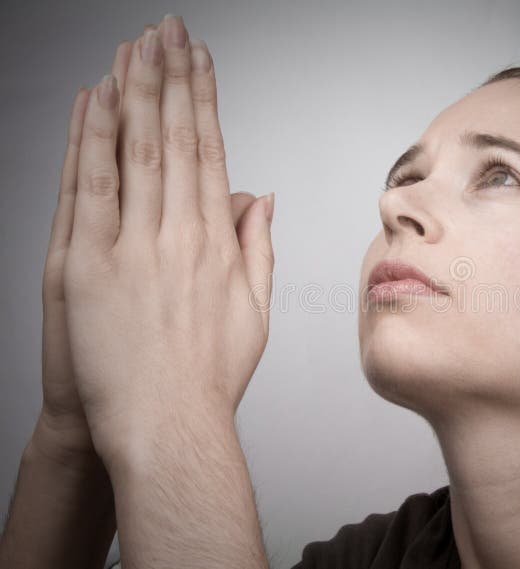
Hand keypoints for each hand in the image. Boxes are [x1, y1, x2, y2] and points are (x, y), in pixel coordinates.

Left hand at [60, 14, 274, 465]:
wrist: (166, 425)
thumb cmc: (208, 376)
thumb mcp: (253, 310)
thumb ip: (257, 246)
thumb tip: (259, 198)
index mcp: (217, 244)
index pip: (211, 152)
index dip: (205, 101)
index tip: (201, 64)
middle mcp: (178, 235)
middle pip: (175, 139)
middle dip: (171, 78)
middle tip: (169, 31)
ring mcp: (132, 247)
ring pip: (135, 151)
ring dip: (135, 93)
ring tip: (135, 46)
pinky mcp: (86, 265)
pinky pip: (90, 187)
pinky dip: (92, 138)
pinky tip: (94, 100)